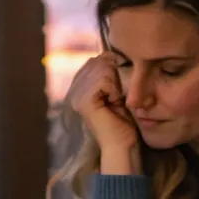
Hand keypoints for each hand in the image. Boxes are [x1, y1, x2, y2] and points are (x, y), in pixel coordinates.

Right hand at [65, 54, 138, 171]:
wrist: (122, 144)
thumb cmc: (123, 121)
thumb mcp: (116, 91)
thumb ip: (109, 74)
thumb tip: (109, 54)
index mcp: (79, 87)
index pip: (94, 60)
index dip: (111, 65)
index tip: (118, 85)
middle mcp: (74, 90)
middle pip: (98, 62)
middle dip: (114, 75)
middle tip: (117, 96)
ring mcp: (77, 96)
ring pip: (102, 70)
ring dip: (116, 83)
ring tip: (116, 100)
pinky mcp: (84, 101)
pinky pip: (104, 80)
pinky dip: (115, 90)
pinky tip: (115, 103)